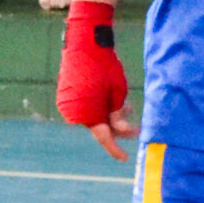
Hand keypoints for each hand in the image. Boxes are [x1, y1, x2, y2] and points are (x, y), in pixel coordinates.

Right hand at [57, 0, 132, 160]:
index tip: (124, 158)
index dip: (115, 149)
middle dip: (118, 128)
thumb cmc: (105, 67)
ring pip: (94, 117)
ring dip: (110, 116)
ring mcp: (68, 104)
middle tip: (137, 128)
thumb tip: (121, 130)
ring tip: (129, 108)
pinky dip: (99, 107)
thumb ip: (118, 113)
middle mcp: (75, 113)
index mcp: (88, 114)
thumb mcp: (118, 91)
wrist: (84, 44)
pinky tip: (114, 101)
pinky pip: (85, 107)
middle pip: (100, 127)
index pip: (104, 138)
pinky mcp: (66, 96)